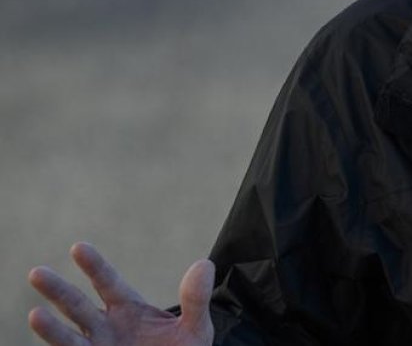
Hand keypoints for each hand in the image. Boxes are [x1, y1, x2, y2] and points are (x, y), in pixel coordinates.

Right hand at [28, 242, 213, 345]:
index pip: (108, 282)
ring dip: (51, 328)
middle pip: (77, 305)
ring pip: (68, 338)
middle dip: (57, 290)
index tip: (78, 247)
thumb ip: (195, 299)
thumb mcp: (195, 328)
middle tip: (36, 272)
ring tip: (36, 315)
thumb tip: (204, 265)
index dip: (94, 265)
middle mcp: (105, 328)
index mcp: (127, 309)